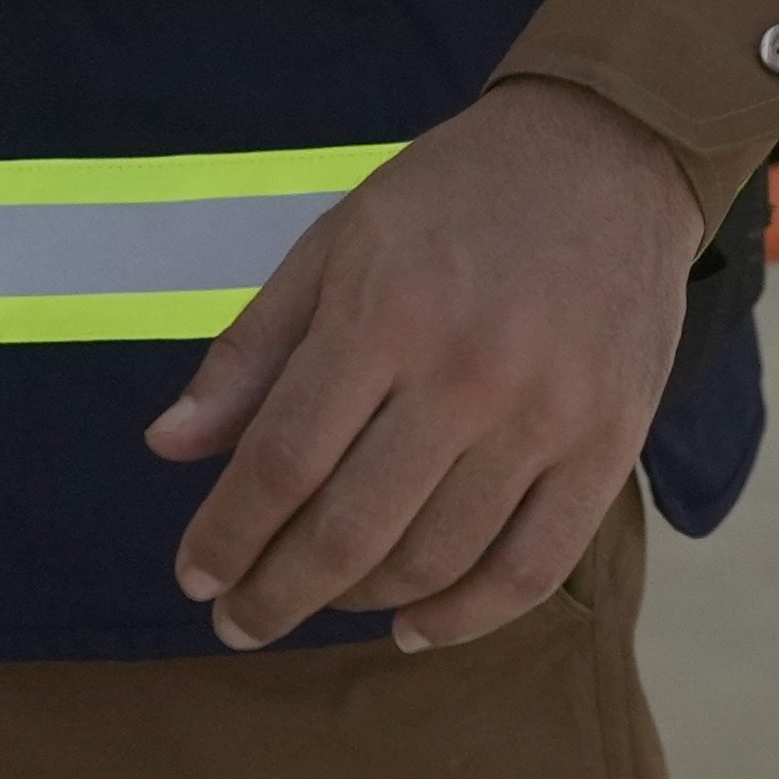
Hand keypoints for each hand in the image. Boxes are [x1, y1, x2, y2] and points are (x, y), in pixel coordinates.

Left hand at [149, 78, 707, 652]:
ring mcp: (545, 417)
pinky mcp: (610, 445)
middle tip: (239, 619)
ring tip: (322, 600)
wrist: (610, 151)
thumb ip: (252, 349)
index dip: (227, 535)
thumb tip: (168, 447)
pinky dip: (465, 617)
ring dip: (359, 601)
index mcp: (383, 313)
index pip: (282, 461)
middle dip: (275, 591)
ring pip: (433, 558)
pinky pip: (533, 568)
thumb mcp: (334, 243)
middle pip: (348, 529)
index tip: (195, 577)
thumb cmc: (454, 195)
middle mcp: (465, 374)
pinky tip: (415, 627)